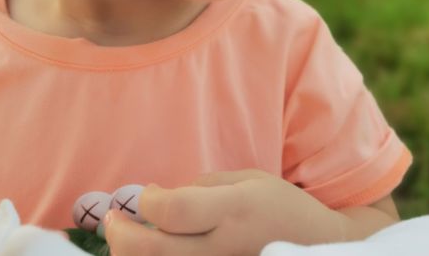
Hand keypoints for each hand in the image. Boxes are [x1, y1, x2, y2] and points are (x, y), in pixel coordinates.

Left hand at [104, 169, 347, 255]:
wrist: (315, 248)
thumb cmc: (280, 208)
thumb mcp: (248, 180)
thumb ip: (203, 186)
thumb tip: (158, 198)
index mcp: (235, 210)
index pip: (174, 209)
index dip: (148, 200)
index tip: (146, 193)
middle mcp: (224, 248)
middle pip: (153, 250)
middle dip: (120, 233)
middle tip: (112, 219)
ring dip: (130, 255)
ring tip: (125, 240)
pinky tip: (151, 252)